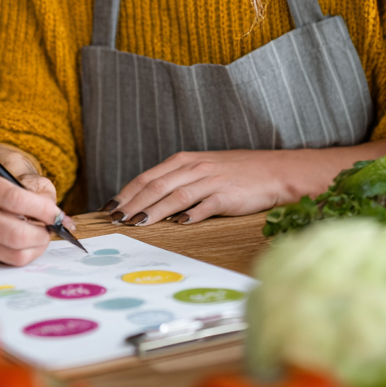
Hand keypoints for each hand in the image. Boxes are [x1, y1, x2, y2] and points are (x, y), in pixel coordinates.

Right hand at [0, 163, 67, 266]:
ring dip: (35, 247)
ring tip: (39, 235)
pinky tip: (24, 241)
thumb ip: (43, 195)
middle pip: (13, 234)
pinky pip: (7, 261)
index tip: (56, 215)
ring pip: (12, 253)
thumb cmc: (7, 180)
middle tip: (50, 229)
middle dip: (41, 235)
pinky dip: (24, 253)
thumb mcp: (25, 176)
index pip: (14, 200)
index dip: (42, 210)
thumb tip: (60, 221)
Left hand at [106, 148, 352, 226]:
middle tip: (114, 220)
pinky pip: (205, 205)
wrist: (275, 171)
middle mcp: (195, 168)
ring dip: (152, 211)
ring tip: (136, 225)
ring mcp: (211, 180)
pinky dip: (189, 214)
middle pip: (156, 186)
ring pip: (174, 196)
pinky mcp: (228, 195)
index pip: (148, 177)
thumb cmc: (238, 174)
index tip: (109, 207)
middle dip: (132, 204)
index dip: (127, 192)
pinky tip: (177, 224)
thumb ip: (179, 183)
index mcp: (186, 161)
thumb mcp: (204, 171)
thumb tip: (151, 202)